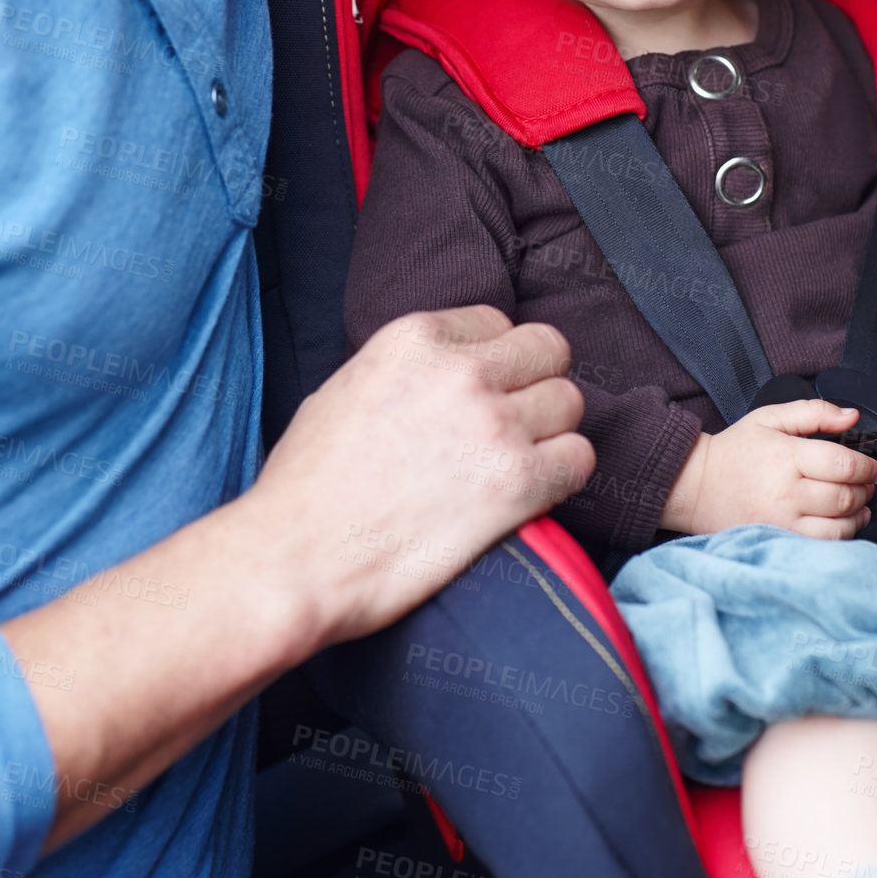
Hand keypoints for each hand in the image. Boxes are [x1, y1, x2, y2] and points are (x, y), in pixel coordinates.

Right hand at [247, 304, 593, 645]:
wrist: (297, 556)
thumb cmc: (306, 486)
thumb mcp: (344, 389)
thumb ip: (404, 372)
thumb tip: (436, 379)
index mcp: (414, 338)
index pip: (497, 322)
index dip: (497, 358)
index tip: (488, 388)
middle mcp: (462, 371)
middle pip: (548, 350)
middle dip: (537, 383)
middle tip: (517, 420)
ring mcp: (494, 425)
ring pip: (570, 402)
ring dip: (553, 431)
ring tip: (522, 460)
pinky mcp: (517, 484)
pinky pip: (579, 459)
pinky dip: (565, 475)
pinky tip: (535, 492)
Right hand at [659, 399, 876, 538]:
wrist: (694, 485)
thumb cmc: (733, 452)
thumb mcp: (769, 418)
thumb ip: (813, 413)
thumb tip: (851, 417)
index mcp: (786, 456)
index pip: (843, 464)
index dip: (866, 466)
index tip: (870, 467)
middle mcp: (787, 492)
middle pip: (846, 496)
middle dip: (865, 489)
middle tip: (864, 483)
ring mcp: (783, 521)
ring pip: (841, 525)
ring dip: (859, 514)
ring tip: (856, 504)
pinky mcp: (780, 540)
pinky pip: (824, 545)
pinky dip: (842, 535)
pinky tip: (841, 523)